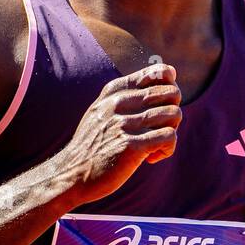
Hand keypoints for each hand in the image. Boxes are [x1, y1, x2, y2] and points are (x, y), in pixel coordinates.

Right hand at [52, 63, 181, 205]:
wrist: (71, 173)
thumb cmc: (94, 143)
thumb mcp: (104, 108)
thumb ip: (131, 91)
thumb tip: (171, 71)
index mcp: (115, 90)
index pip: (161, 72)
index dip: (170, 89)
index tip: (160, 107)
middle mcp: (119, 102)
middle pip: (172, 93)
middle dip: (172, 112)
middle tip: (158, 129)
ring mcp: (124, 123)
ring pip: (174, 114)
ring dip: (170, 132)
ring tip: (153, 144)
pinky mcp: (130, 146)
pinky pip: (169, 137)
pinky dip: (167, 149)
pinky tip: (151, 158)